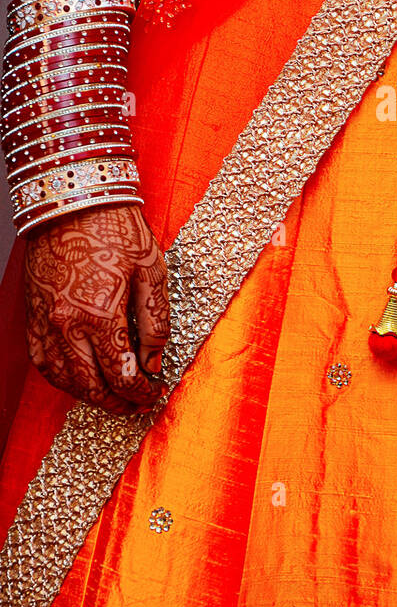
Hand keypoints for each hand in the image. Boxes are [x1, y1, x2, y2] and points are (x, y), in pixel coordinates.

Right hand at [24, 203, 169, 415]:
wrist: (74, 200)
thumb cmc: (117, 229)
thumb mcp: (152, 272)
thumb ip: (155, 323)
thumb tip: (155, 361)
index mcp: (101, 315)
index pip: (123, 375)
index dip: (141, 392)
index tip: (153, 393)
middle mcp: (67, 325)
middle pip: (91, 386)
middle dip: (116, 402)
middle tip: (135, 405)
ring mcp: (45, 322)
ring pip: (63, 379)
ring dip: (88, 395)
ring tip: (110, 396)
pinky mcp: (32, 314)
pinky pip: (42, 361)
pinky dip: (61, 377)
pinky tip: (77, 378)